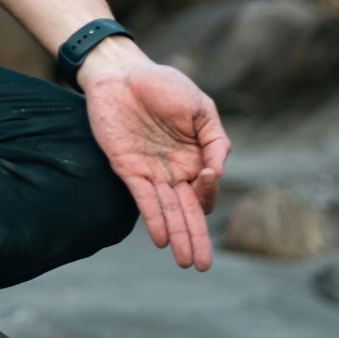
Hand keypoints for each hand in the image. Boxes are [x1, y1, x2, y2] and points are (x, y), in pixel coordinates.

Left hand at [82, 60, 230, 270]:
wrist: (121, 71)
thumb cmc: (163, 84)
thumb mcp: (201, 108)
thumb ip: (215, 140)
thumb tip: (217, 172)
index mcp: (194, 157)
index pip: (205, 191)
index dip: (209, 193)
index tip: (206, 176)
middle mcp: (173, 170)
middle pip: (188, 211)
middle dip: (195, 238)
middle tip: (202, 266)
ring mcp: (150, 171)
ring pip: (167, 210)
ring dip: (177, 236)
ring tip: (185, 262)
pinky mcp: (126, 167)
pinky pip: (142, 198)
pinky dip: (152, 218)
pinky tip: (160, 239)